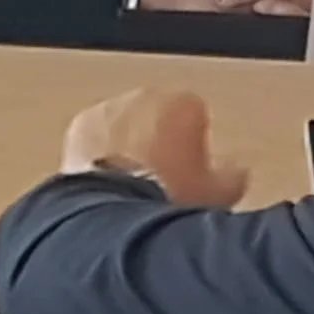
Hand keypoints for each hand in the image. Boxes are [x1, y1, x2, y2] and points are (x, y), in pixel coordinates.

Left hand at [61, 88, 247, 207]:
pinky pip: (94, 140)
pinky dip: (99, 156)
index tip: (194, 169)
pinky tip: (106, 188)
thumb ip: (230, 177)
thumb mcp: (217, 195)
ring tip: (132, 187)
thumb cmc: (169, 198)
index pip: (195, 112)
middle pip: (156, 114)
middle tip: (163, 179)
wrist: (115, 214)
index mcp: (181, 103)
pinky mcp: (77, 130)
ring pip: (123, 124)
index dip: (195, 143)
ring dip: (127, 145)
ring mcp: (106, 111)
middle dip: (158, 139)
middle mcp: (142, 98)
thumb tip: (236, 174)